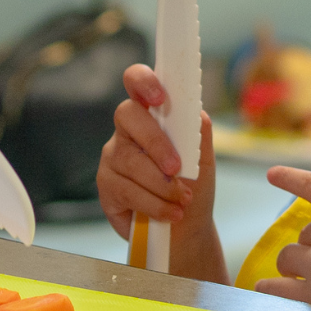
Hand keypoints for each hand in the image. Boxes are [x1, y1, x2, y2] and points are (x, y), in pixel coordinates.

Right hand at [96, 64, 224, 281]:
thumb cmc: (193, 186)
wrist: (187, 228)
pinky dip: (153, 204)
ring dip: (161, 184)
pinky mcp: (106, 184)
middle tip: (177, 168)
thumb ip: (198, 133)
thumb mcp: (204, 159)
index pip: (136, 81)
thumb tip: (194, 113)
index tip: (160, 98)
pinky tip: (170, 213)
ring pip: (130, 160)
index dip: (143, 81)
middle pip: (128, 115)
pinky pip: (126, 189)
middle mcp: (127, 129)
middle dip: (156, 143)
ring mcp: (113, 155)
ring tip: (183, 200)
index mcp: (152, 113)